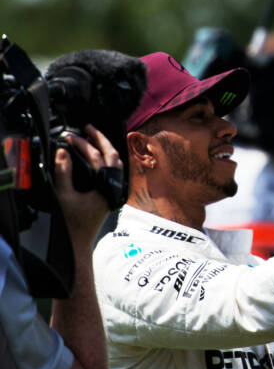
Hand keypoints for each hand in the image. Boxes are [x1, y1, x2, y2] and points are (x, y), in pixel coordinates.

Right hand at [54, 124, 119, 247]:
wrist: (80, 240)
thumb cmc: (72, 222)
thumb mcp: (63, 194)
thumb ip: (63, 172)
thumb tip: (62, 152)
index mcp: (106, 186)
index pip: (97, 157)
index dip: (83, 144)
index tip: (70, 136)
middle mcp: (115, 187)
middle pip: (113, 156)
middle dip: (101, 139)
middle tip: (89, 128)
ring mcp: (115, 190)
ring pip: (116, 163)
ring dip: (105, 148)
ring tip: (93, 137)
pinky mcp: (111, 193)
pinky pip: (113, 170)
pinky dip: (106, 159)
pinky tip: (97, 155)